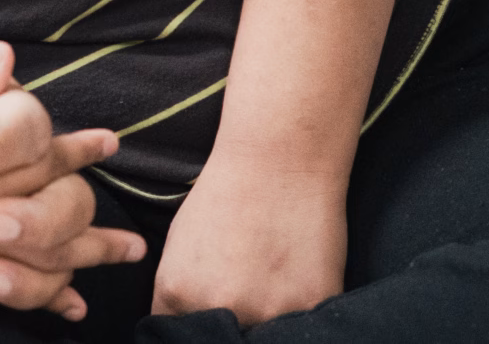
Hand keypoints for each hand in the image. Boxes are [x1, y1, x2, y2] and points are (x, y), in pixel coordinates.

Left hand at [152, 149, 346, 324]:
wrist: (278, 162)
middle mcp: (219, 307)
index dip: (191, 336)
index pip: (177, 341)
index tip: (202, 329)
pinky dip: (296, 319)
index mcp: (177, 293)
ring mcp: (268, 312)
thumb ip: (179, 299)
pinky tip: (293, 289)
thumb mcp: (179, 249)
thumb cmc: (224, 197)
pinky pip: (300, 332)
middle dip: (227, 332)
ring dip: (262, 327)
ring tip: (267, 291)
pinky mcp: (311, 307)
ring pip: (260, 342)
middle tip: (240, 300)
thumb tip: (183, 336)